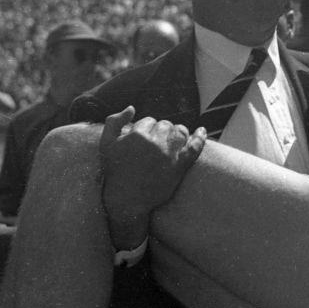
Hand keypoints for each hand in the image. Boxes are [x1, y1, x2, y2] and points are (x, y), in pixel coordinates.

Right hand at [99, 107, 205, 248]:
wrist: (127, 200)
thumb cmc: (115, 172)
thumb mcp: (106, 144)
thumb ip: (114, 121)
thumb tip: (131, 107)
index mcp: (137, 134)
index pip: (149, 121)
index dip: (148, 130)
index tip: (145, 141)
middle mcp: (154, 142)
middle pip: (165, 125)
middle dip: (162, 132)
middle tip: (157, 145)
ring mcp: (169, 154)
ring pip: (179, 132)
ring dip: (177, 133)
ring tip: (172, 141)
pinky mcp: (180, 166)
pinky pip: (194, 147)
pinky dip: (200, 137)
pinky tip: (202, 130)